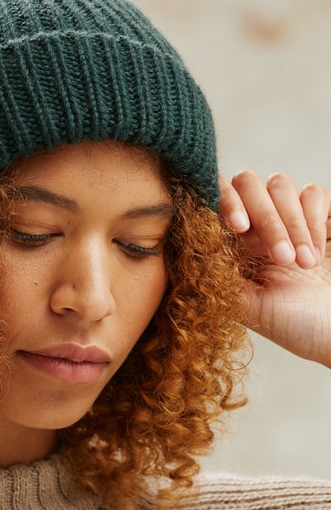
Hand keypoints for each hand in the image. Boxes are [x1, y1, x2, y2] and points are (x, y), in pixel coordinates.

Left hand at [219, 171, 330, 365]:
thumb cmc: (295, 326)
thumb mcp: (249, 307)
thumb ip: (219, 276)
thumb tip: (192, 249)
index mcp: (230, 244)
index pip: (214, 201)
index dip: (223, 203)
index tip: (239, 226)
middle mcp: (254, 226)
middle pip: (246, 184)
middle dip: (267, 219)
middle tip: (282, 257)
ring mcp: (286, 217)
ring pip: (279, 184)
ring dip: (293, 224)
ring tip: (304, 264)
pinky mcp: (318, 216)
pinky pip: (312, 192)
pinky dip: (315, 219)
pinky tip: (317, 253)